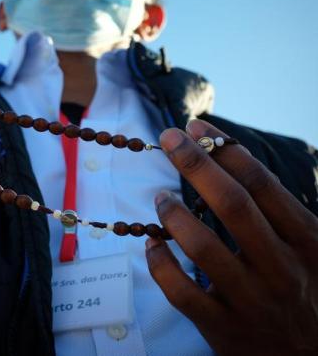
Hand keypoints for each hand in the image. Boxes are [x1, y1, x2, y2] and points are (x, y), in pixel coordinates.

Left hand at [146, 119, 317, 354]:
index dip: (226, 149)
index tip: (198, 126)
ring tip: (160, 197)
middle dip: (197, 164)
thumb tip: (229, 154)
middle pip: (233, 205)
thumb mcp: (310, 249)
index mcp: (307, 242)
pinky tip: (152, 244)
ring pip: (203, 247)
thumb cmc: (306, 291)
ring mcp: (251, 300)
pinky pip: (181, 292)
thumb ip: (278, 210)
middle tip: (170, 137)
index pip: (263, 184)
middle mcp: (281, 269)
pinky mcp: (222, 328)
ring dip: (174, 214)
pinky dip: (160, 264)